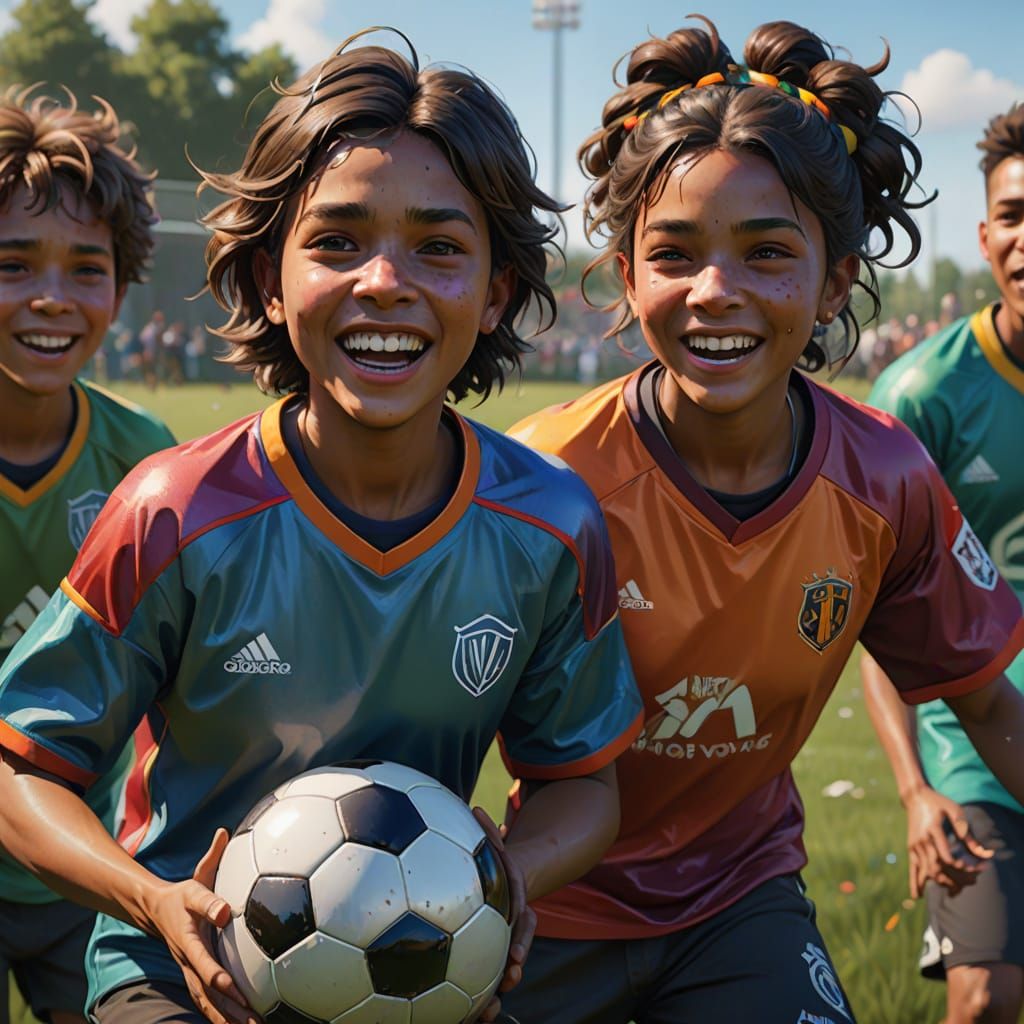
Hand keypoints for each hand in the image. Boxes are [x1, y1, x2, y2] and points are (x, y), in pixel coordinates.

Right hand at [141, 828, 254, 1023]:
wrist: (157, 910)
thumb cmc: (182, 893)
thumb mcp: (195, 879)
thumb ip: (211, 862)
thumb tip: (223, 839)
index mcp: (188, 940)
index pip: (202, 961)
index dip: (214, 973)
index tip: (228, 984)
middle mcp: (189, 963)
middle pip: (206, 993)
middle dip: (227, 1010)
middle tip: (250, 1022)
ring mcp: (191, 974)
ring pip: (208, 1003)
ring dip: (227, 1019)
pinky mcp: (196, 978)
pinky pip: (209, 1002)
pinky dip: (223, 1016)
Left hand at [472, 807, 536, 1023]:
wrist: (505, 881)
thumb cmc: (493, 864)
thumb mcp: (494, 848)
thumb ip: (488, 833)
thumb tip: (475, 808)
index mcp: (515, 905)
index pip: (523, 924)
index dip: (520, 942)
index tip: (516, 959)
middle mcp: (513, 924)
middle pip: (517, 950)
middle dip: (512, 968)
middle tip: (508, 982)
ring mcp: (503, 938)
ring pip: (504, 966)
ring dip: (497, 987)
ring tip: (487, 1010)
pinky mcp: (490, 949)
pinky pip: (487, 973)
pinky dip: (481, 995)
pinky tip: (470, 1015)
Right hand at [904, 787, 991, 898]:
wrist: (915, 797)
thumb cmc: (939, 803)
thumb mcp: (956, 813)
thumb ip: (969, 835)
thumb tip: (986, 855)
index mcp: (932, 830)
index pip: (947, 858)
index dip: (963, 868)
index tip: (977, 869)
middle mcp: (921, 841)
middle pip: (939, 868)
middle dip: (957, 879)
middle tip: (974, 882)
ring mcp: (914, 846)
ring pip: (929, 872)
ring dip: (944, 883)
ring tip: (959, 888)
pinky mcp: (911, 849)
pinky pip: (912, 869)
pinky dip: (914, 883)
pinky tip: (916, 896)